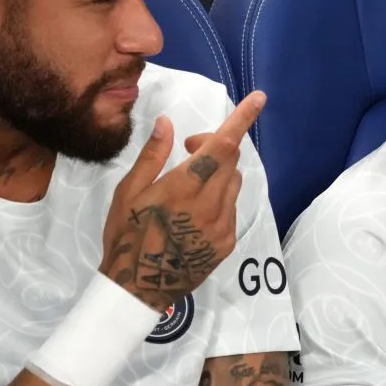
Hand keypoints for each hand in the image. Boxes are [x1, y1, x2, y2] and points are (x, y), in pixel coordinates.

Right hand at [99, 90, 265, 313]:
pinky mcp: (227, 242)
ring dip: (219, 171)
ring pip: (234, 182)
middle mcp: (211, 203)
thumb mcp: (129, 191)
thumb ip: (153, 155)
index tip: (259, 98)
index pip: (223, 144)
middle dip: (216, 144)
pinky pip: (232, 207)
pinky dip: (219, 197)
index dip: (243, 119)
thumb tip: (168, 122)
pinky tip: (194, 210)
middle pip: (231, 159)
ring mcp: (223, 225)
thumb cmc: (126, 234)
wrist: (137, 287)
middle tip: (187, 148)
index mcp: (185, 186)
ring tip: (190, 182)